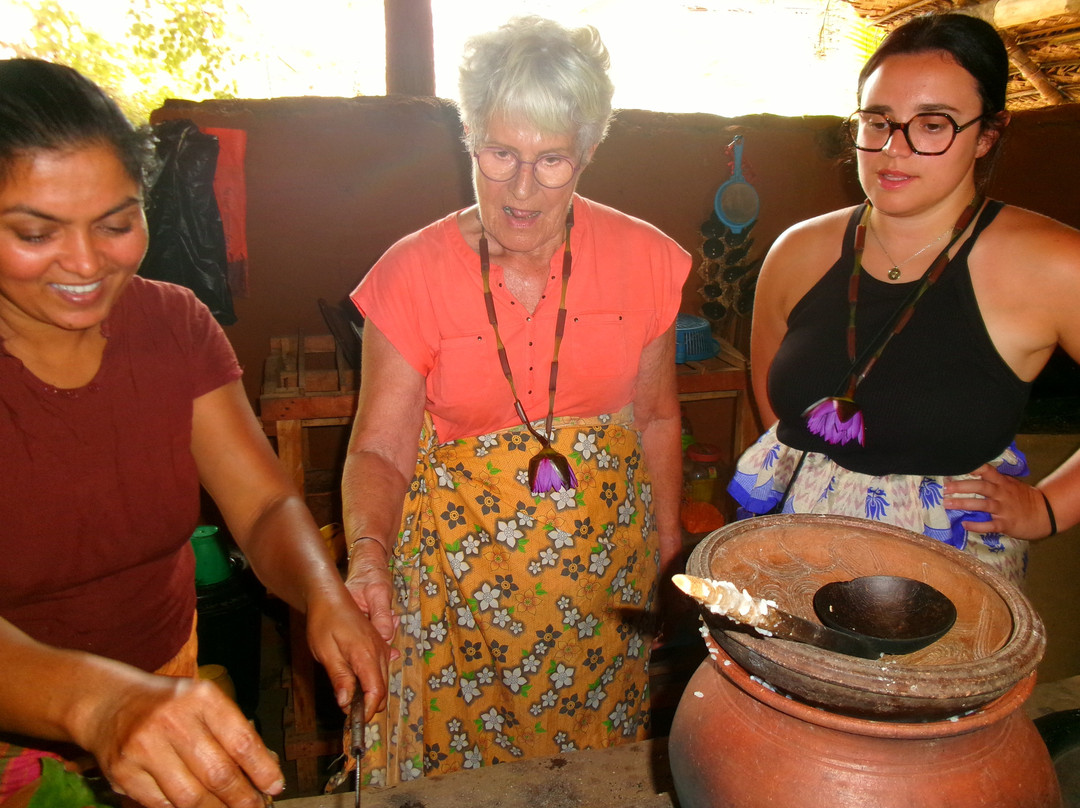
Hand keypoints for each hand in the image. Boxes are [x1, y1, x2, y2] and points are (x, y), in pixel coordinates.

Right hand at [80, 674, 281, 807]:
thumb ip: (232, 731)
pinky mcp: (123, 771)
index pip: (242, 741)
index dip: (262, 770)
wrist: (109, 703)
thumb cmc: (169, 705)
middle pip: (218, 773)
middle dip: (242, 798)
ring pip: (190, 796)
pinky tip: (195, 807)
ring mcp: (144, 746)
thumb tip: (264, 770)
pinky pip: (162, 805)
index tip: (275, 786)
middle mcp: (173, 719)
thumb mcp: (204, 702)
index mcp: (202, 697)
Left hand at [304, 587, 391, 721]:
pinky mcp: (379, 645)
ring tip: (346, 695)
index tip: (354, 722)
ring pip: (382, 680)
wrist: (330, 597)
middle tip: (346, 710)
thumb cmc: (324, 622)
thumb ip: (339, 678)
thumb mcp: (326, 652)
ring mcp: (382, 648)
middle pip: (382, 689)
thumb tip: (347, 703)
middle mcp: (380, 652)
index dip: (368, 711)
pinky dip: (370, 681)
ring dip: (369, 693)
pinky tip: (352, 680)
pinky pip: (380, 670)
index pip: (376, 691)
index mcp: (366, 655)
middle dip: (368, 705)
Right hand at [344, 541, 398, 645]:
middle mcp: (344, 620)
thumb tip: (386, 637)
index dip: (375, 643)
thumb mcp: (379, 592)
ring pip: (368, 637)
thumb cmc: (372, 574)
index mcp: (343, 613)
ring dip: (384, 632)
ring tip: (392, 619)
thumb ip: (382, 615)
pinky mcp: (358, 621)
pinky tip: (390, 619)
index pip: (359, 638)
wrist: (370, 564)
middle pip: (363, 641)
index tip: (388, 642)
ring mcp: (351, 621)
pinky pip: (371, 630)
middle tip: (393, 623)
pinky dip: (382, 628)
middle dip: (382, 638)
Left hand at [943, 464, 1052, 539]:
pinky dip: (977, 526)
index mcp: (1003, 483)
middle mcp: (1002, 494)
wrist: (1045, 513)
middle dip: (962, 486)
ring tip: (947, 504)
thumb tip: (972, 473)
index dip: (973, 467)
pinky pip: (990, 525)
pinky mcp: (1006, 524)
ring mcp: (1004, 509)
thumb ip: (994, 480)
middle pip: (981, 487)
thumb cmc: (1023, 498)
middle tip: (945, 488)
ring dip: (964, 504)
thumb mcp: (1010, 484)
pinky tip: (965, 525)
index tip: (957, 466)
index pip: (987, 471)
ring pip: (982, 505)